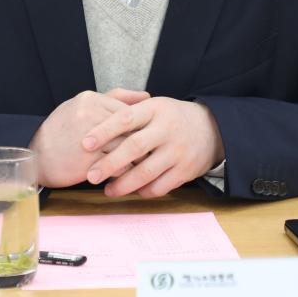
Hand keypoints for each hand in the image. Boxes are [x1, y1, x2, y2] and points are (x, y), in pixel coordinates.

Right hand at [29, 88, 148, 187]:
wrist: (35, 157)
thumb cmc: (61, 131)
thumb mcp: (83, 106)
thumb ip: (115, 98)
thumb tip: (146, 96)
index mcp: (91, 99)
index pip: (129, 111)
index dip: (143, 126)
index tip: (152, 136)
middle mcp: (90, 115)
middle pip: (131, 128)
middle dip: (145, 143)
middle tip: (156, 152)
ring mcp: (88, 139)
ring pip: (127, 148)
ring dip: (139, 159)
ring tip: (148, 165)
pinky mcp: (87, 161)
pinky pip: (118, 167)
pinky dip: (127, 173)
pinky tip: (131, 177)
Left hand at [82, 97, 224, 197]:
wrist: (212, 129)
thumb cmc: (171, 117)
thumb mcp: (154, 105)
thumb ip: (126, 107)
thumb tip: (94, 116)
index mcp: (155, 109)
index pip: (125, 118)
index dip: (104, 131)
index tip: (85, 143)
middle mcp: (167, 129)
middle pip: (134, 147)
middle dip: (110, 163)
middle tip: (90, 175)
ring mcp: (178, 151)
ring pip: (146, 171)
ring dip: (124, 184)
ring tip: (108, 190)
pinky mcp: (186, 171)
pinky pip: (161, 186)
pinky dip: (144, 191)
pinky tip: (132, 191)